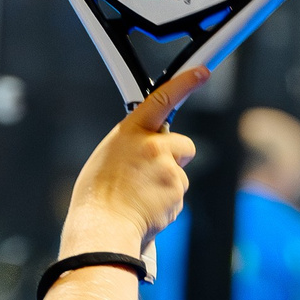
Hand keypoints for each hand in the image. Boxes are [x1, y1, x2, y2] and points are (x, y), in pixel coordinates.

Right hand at [63, 66, 207, 254]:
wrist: (103, 225)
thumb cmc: (97, 196)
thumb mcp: (108, 157)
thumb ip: (132, 147)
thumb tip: (150, 152)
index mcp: (130, 133)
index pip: (161, 99)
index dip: (185, 83)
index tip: (202, 73)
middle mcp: (152, 146)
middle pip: (182, 144)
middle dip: (176, 156)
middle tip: (154, 173)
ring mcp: (167, 168)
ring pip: (180, 173)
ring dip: (168, 183)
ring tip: (141, 196)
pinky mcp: (177, 190)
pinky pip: (178, 194)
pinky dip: (167, 202)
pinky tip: (147, 208)